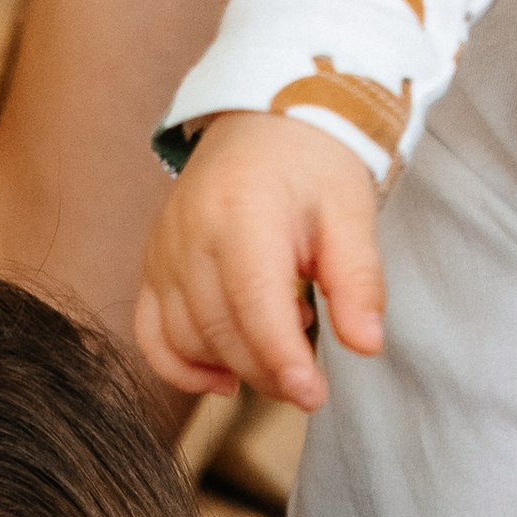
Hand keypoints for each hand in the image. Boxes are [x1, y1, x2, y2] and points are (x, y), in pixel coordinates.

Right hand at [136, 110, 385, 408]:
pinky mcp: (152, 266)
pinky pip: (150, 334)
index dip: (282, 360)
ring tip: (278, 350)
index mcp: (243, 213)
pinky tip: (222, 377)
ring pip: (184, 339)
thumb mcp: (351, 213)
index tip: (313, 394)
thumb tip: (366, 345)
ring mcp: (164, 251)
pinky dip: (180, 368)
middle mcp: (191, 234)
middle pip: (219, 330)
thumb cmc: (311, 166)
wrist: (265, 122)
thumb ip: (358, 281)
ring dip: (232, 366)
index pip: (254, 305)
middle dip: (265, 372)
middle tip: (307, 384)